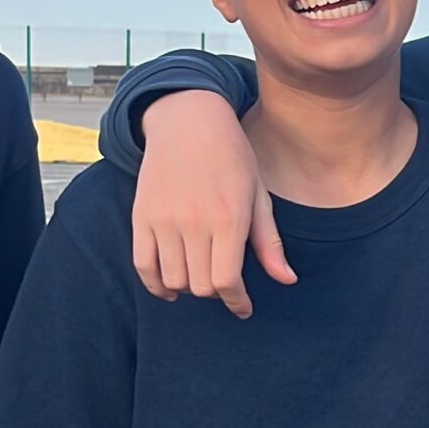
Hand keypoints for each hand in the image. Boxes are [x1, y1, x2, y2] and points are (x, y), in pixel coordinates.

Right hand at [132, 90, 293, 318]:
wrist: (188, 119)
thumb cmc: (231, 156)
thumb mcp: (258, 195)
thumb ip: (269, 242)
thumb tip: (287, 280)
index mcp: (229, 218)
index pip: (227, 281)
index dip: (236, 302)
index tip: (243, 308)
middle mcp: (194, 222)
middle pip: (201, 286)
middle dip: (216, 293)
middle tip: (224, 284)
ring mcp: (164, 219)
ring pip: (173, 279)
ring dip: (188, 287)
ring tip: (200, 276)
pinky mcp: (142, 215)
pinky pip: (143, 265)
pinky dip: (156, 284)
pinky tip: (170, 287)